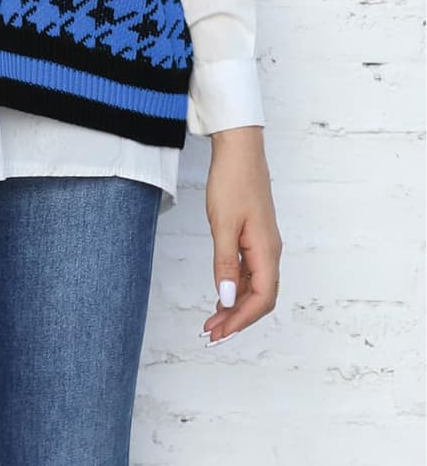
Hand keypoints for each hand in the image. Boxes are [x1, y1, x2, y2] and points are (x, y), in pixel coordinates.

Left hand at [198, 126, 281, 346]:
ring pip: (255, 285)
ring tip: (213, 319)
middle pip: (260, 297)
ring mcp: (263, 243)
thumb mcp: (223, 224)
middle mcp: (270, 251)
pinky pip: (250, 271)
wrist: (239, 149)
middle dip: (238, 318)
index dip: (242, 320)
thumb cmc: (232, 181)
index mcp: (267, 251)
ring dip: (236, 305)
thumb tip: (229, 299)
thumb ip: (226, 263)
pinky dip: (236, 286)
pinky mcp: (254, 235)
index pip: (262, 298)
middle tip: (212, 332)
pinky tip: (222, 293)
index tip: (220, 331)